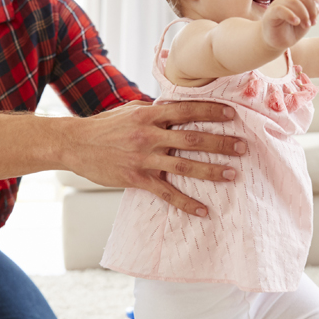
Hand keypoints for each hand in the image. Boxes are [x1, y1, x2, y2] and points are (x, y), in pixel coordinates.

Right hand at [67, 100, 246, 216]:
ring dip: (211, 170)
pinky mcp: (137, 179)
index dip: (211, 112)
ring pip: (184, 165)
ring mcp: (144, 158)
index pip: (186, 110)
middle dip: (221, 143)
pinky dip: (187, 203)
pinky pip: (167, 193)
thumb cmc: (104, 127)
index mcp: (149, 115)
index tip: (233, 115)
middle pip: (192, 138)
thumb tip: (178, 107)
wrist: (75, 144)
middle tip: (243, 147)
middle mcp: (149, 135)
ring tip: (233, 174)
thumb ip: (155, 111)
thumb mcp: (130, 111)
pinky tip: (204, 211)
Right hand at [262, 0, 318, 50]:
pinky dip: (291, 15)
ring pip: (294, 1)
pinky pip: (282, 9)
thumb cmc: (291, 30)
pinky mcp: (271, 13)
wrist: (276, 42)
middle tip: (313, 23)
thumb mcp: (307, 21)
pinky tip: (296, 22)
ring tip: (306, 26)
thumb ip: (314, 11)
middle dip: (312, 10)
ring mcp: (278, 4)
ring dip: (304, 15)